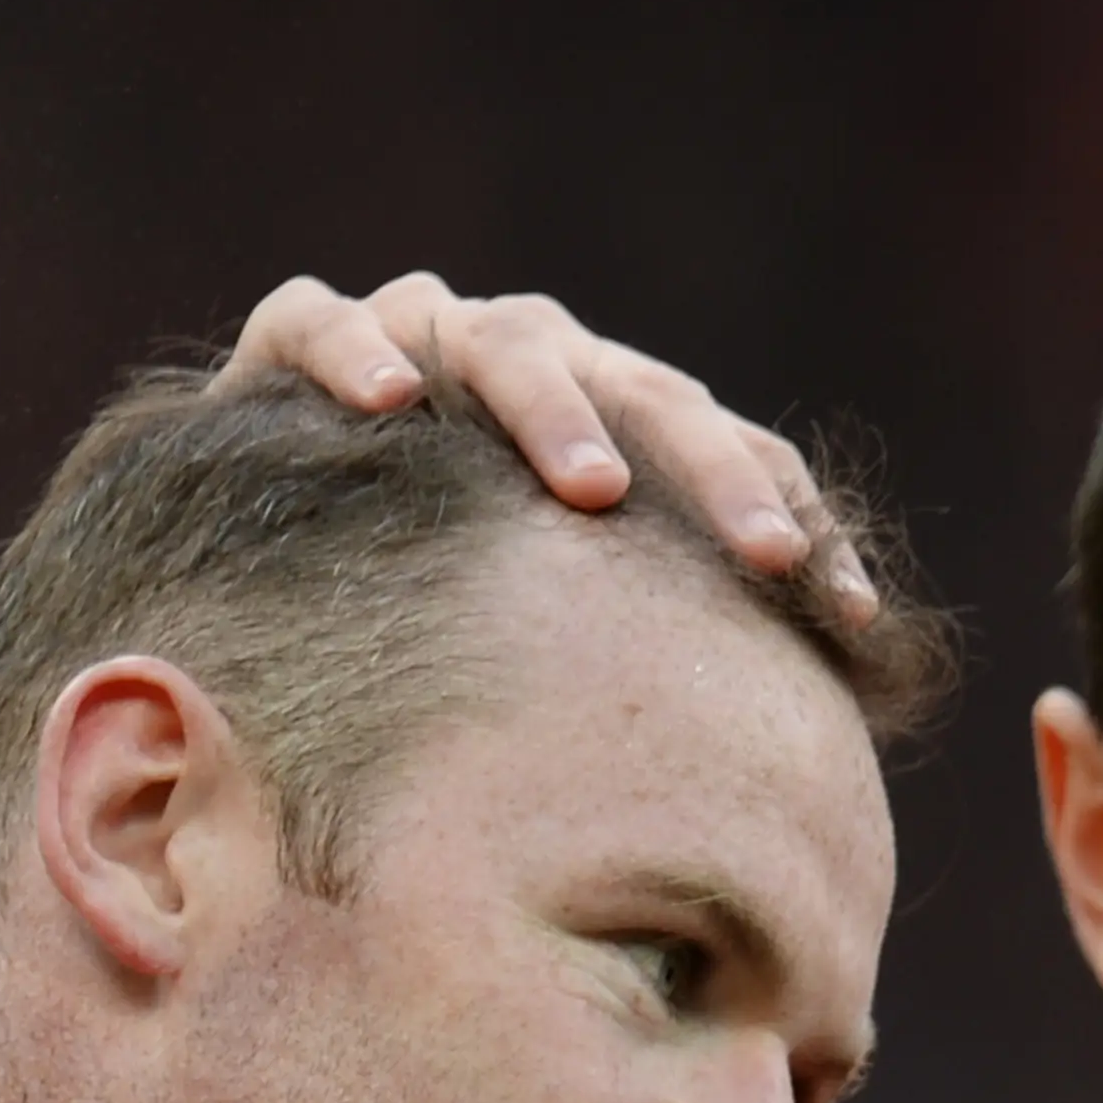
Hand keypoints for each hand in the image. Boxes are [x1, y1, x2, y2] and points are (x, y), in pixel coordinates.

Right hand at [217, 273, 876, 619]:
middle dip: (712, 473)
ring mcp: (421, 336)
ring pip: (508, 343)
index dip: (792, 521)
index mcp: (611, 419)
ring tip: (591, 489)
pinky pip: (317, 321)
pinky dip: (352, 350)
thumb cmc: (422, 602)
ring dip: (555, 409)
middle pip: (646, 391)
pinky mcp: (295, 337)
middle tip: (764, 559)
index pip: (724, 451)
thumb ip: (646, 667)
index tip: (854, 619)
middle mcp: (534, 361)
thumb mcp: (550, 640)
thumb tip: (800, 782)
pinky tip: (387, 403)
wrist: (248, 546)